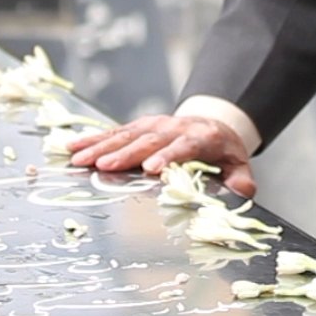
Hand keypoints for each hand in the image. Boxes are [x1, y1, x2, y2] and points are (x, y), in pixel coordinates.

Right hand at [67, 115, 255, 196]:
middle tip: (103, 167)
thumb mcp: (238, 165)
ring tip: (78, 159)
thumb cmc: (223, 152)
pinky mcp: (139, 125)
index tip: (151, 170)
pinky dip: (93, 139)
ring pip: (126, 134)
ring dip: (101, 146)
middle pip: (148, 140)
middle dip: (124, 153)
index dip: (167, 156)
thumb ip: (240, 180)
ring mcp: (154, 124)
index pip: (183, 147)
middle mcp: (174, 127)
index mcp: (201, 138)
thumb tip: (242, 191)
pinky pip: (114, 132)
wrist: (213, 124)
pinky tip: (72, 147)